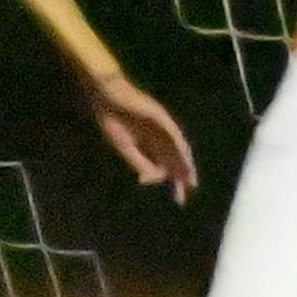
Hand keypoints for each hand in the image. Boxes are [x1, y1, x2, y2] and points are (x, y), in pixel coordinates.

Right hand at [87, 66, 198, 200]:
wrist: (107, 98)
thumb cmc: (112, 120)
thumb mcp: (125, 148)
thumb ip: (139, 162)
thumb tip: (155, 178)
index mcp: (149, 145)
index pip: (164, 165)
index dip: (170, 181)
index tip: (176, 198)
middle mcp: (159, 138)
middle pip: (174, 160)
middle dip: (180, 177)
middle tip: (185, 193)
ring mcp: (162, 127)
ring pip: (178, 149)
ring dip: (185, 164)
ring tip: (189, 179)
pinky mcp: (161, 118)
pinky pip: (174, 134)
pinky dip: (179, 148)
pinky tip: (184, 159)